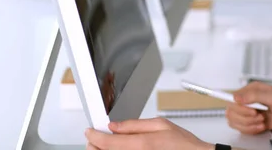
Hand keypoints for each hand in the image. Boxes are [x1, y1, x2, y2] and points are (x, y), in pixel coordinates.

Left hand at [85, 118, 212, 149]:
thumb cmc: (182, 144)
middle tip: (95, 138)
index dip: (94, 136)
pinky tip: (117, 149)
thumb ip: (135, 124)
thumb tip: (115, 125)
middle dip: (94, 145)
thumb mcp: (161, 124)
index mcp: (141, 144)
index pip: (107, 142)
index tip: (90, 131)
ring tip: (104, 144)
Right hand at [226, 81, 271, 134]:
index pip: (233, 99)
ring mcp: (250, 112)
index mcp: (251, 90)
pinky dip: (250, 130)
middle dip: (245, 118)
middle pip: (231, 112)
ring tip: (262, 122)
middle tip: (260, 117)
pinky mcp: (253, 122)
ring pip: (234, 122)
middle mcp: (248, 100)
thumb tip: (236, 97)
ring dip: (247, 125)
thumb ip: (254, 96)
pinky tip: (262, 127)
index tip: (253, 112)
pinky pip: (242, 129)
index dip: (239, 108)